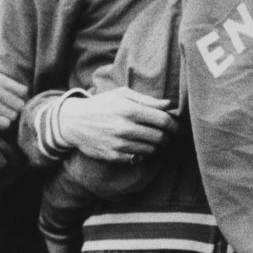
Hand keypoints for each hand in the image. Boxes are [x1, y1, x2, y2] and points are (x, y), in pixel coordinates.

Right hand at [59, 88, 180, 162]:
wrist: (73, 122)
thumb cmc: (102, 104)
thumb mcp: (123, 94)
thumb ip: (148, 100)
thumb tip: (170, 104)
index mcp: (130, 110)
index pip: (163, 120)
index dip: (175, 124)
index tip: (179, 126)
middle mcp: (125, 128)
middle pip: (160, 137)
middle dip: (169, 136)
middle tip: (170, 134)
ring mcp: (119, 144)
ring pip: (151, 149)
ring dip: (156, 145)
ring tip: (154, 139)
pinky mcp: (113, 156)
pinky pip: (138, 158)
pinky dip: (143, 153)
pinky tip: (139, 145)